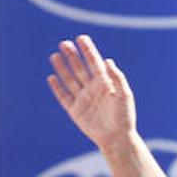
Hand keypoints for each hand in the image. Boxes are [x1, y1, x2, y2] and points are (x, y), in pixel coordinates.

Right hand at [46, 36, 136, 150]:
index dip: (88, 50)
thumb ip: (117, 77)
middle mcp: (92, 88)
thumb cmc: (124, 116)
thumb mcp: (125, 95)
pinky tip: (52, 77)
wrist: (116, 138)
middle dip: (72, 56)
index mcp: (105, 82)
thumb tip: (108, 61)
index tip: (81, 38)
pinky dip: (57, 87)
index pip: (94, 62)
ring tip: (55, 56)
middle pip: (79, 68)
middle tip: (64, 43)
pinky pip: (63, 96)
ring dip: (62, 67)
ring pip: (69, 79)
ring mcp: (82, 98)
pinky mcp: (74, 110)